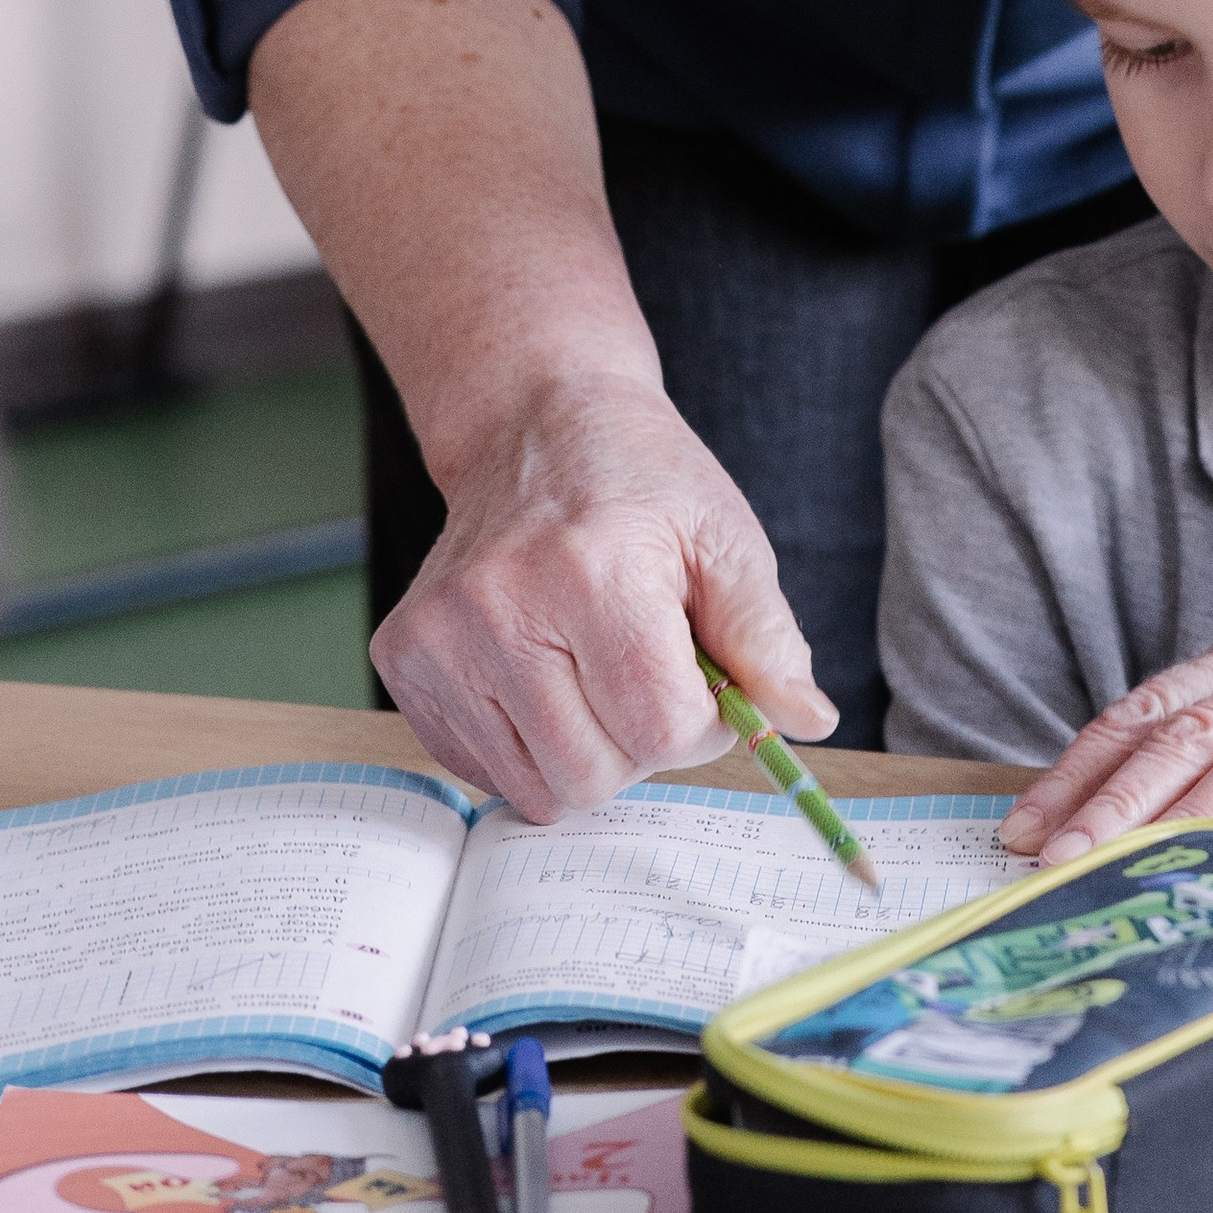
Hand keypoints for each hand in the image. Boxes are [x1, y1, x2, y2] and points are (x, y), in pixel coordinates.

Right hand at [371, 372, 833, 822]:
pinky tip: (543, 669)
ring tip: (593, 666)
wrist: (532, 424)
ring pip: (537, 788)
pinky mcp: (403, 659)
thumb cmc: (641, 482)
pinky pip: (484, 771)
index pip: (661, 729)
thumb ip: (767, 637)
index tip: (704, 674)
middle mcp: (498, 607)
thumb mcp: (725, 537)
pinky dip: (529, 745)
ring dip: (585, 749)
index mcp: (590, 571)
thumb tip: (809, 721)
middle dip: (642, 742)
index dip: (703, 721)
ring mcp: (438, 638)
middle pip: (594, 775)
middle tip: (647, 669)